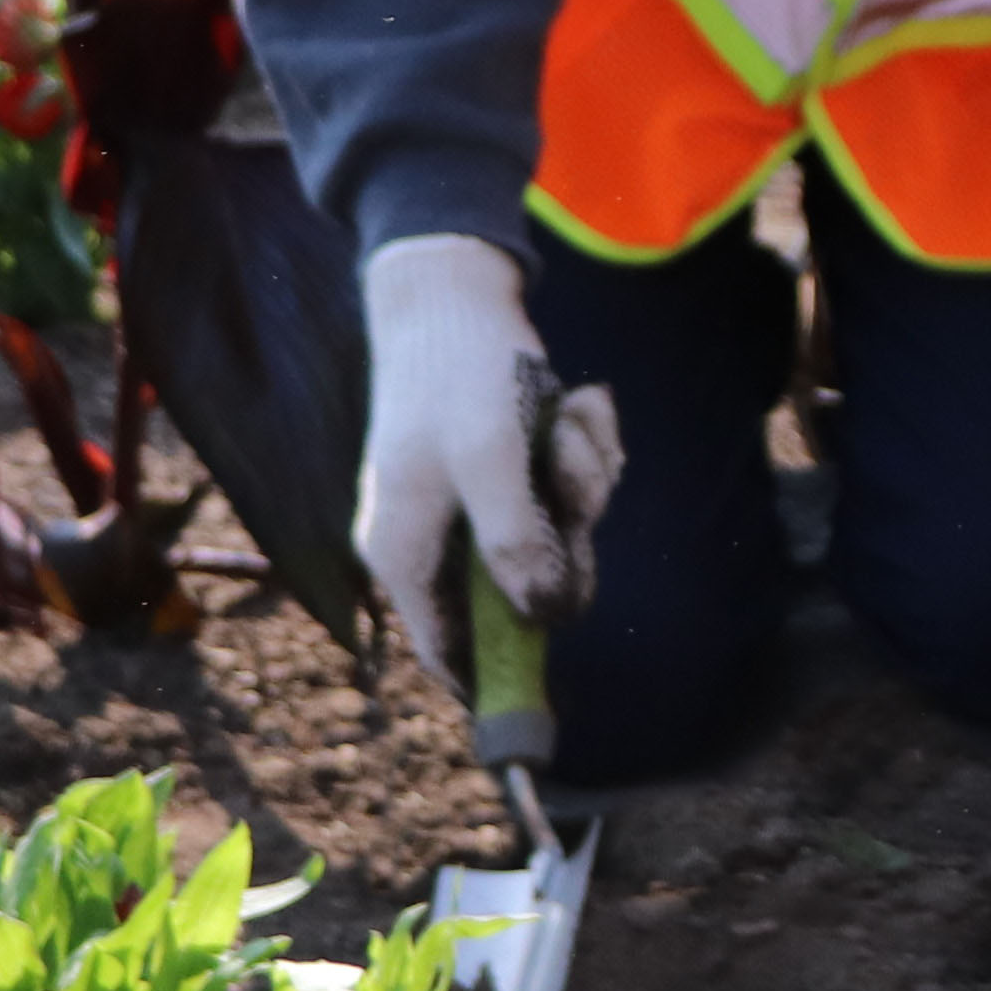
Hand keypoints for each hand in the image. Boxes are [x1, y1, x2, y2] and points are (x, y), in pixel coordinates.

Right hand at [356, 235, 622, 689]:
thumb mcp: (489, 461)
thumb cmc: (459, 374)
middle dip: (571, 528)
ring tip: (563, 416)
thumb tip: (544, 620)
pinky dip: (584, 447)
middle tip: (568, 468)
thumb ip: (515, 544)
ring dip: (584, 475)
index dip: (502, 681)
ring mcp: (476, 508)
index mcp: (406, 556)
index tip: (555, 700)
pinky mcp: (511, 475)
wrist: (457, 289)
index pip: (452, 654)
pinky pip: (570, 488)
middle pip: (531, 591)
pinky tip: (574, 400)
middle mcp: (438, 542)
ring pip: (563, 532)